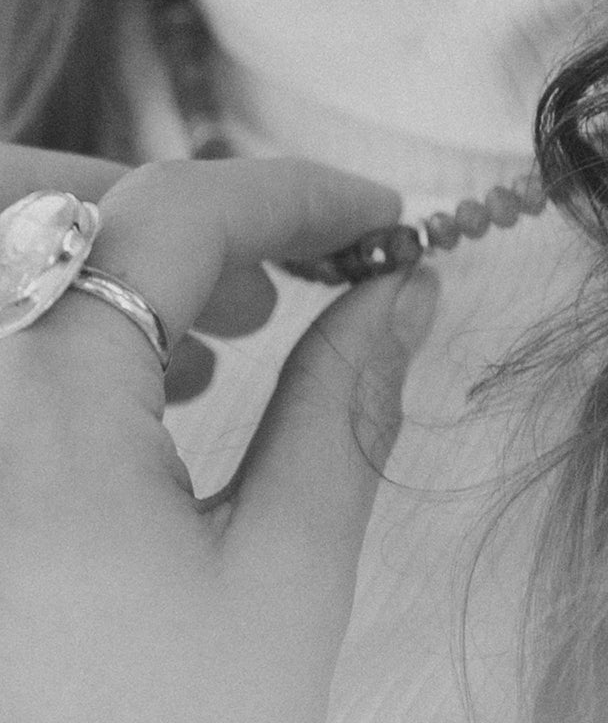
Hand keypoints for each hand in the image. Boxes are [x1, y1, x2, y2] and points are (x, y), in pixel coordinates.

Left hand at [0, 145, 437, 722]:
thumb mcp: (281, 579)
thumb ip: (343, 405)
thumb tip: (402, 290)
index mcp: (39, 407)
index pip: (174, 212)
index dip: (295, 195)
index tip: (381, 223)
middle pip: (41, 202)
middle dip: (176, 208)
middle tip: (289, 263)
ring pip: (10, 268)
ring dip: (115, 263)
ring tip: (227, 333)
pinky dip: (61, 329)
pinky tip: (140, 400)